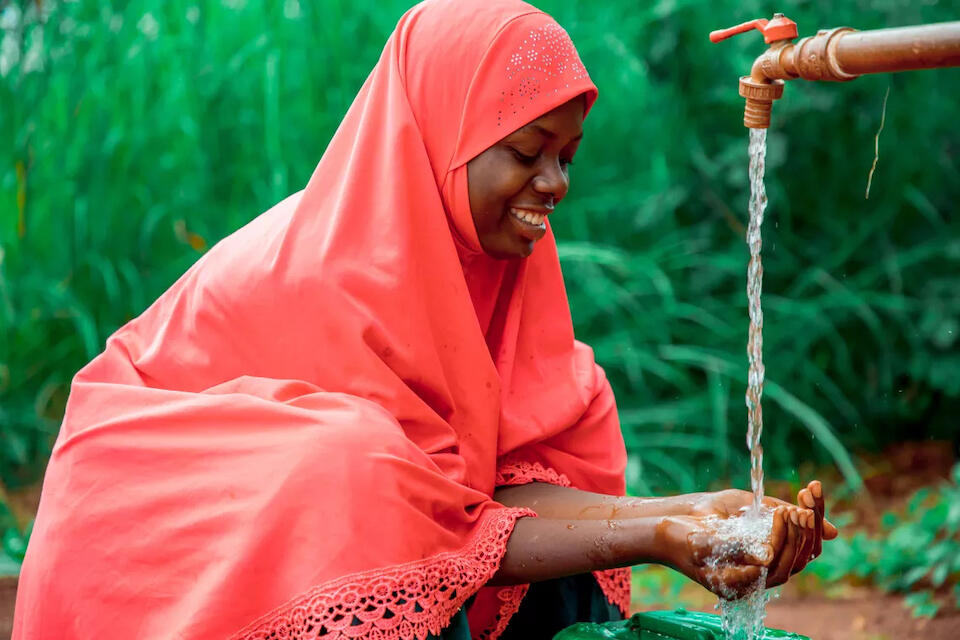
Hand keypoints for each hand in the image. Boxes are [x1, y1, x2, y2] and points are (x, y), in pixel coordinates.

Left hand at [659, 480, 838, 596]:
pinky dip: (770, 546)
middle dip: (807, 526)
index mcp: (772, 559)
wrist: (671, 519)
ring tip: (790, 509)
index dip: (815, 519)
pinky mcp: (725, 582)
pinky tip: (777, 519)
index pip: (808, 546)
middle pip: (802, 558)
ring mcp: (745, 582)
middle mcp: (762, 575)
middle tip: (804, 500)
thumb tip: (832, 532)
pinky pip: (756, 571)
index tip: (813, 488)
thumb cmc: (710, 514)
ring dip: (791, 535)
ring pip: (785, 567)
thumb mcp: (752, 508)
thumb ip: (786, 516)